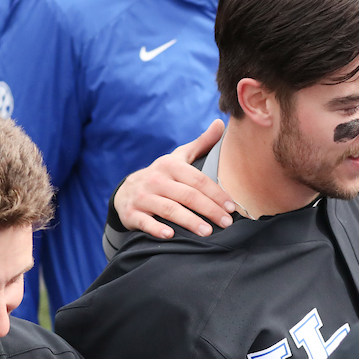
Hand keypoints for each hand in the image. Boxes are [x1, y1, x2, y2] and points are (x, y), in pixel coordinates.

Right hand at [114, 119, 235, 238]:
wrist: (127, 191)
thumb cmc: (162, 175)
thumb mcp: (179, 157)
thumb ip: (202, 143)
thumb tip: (221, 123)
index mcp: (170, 166)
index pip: (198, 180)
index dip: (216, 193)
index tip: (231, 206)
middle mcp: (156, 180)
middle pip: (187, 195)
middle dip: (209, 209)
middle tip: (226, 223)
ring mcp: (143, 197)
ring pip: (169, 209)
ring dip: (189, 221)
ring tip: (207, 232)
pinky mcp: (132, 213)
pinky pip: (145, 222)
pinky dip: (157, 229)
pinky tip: (170, 236)